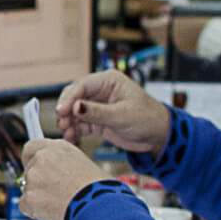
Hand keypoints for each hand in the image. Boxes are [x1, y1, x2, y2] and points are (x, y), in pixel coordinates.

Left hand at [20, 139, 107, 219]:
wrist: (99, 207)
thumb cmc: (100, 189)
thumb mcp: (84, 165)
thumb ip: (64, 165)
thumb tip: (58, 173)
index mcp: (58, 147)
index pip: (31, 147)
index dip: (32, 160)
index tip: (35, 168)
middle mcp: (43, 158)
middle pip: (28, 170)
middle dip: (37, 182)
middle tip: (53, 193)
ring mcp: (34, 177)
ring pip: (28, 189)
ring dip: (38, 197)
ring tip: (61, 204)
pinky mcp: (29, 197)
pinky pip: (25, 205)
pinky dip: (36, 211)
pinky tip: (53, 212)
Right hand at [54, 70, 170, 154]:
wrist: (158, 136)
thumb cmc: (148, 119)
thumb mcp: (122, 116)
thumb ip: (97, 112)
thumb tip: (75, 107)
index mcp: (109, 81)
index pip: (82, 86)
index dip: (69, 98)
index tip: (62, 111)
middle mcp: (101, 91)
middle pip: (74, 97)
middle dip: (66, 111)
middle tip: (62, 123)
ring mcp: (98, 106)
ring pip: (75, 112)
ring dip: (69, 122)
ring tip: (67, 133)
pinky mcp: (97, 120)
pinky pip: (80, 123)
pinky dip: (74, 130)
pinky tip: (71, 138)